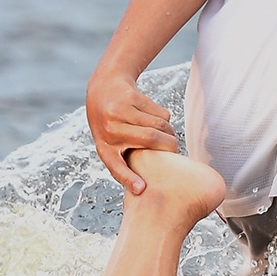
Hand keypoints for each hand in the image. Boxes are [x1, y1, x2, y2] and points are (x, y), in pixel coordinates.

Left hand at [86, 70, 179, 194]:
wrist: (105, 87)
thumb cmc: (110, 121)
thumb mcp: (110, 141)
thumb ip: (126, 157)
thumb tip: (146, 183)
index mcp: (104, 147)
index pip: (116, 166)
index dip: (129, 179)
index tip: (142, 189)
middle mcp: (109, 129)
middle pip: (152, 139)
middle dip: (170, 145)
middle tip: (172, 149)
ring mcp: (120, 111)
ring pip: (160, 125)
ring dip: (169, 131)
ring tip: (165, 134)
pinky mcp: (131, 97)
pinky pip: (160, 113)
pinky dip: (164, 118)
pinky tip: (154, 117)